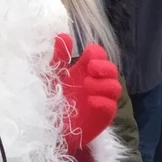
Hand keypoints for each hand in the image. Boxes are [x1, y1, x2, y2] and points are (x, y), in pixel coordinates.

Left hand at [52, 34, 121, 152]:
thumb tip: (63, 35)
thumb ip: (58, 56)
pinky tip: (91, 100)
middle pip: (112, 70)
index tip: (88, 53)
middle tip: (90, 67)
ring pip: (115, 87)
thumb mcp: (50, 75)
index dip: (97, 53)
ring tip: (87, 86)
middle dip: (104, 66)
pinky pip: (110, 108)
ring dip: (103, 84)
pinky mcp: (101, 117)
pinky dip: (103, 102)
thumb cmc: (49, 98)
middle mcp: (95, 83)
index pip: (99, 56)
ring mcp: (100, 100)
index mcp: (84, 70)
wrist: (46, 126)